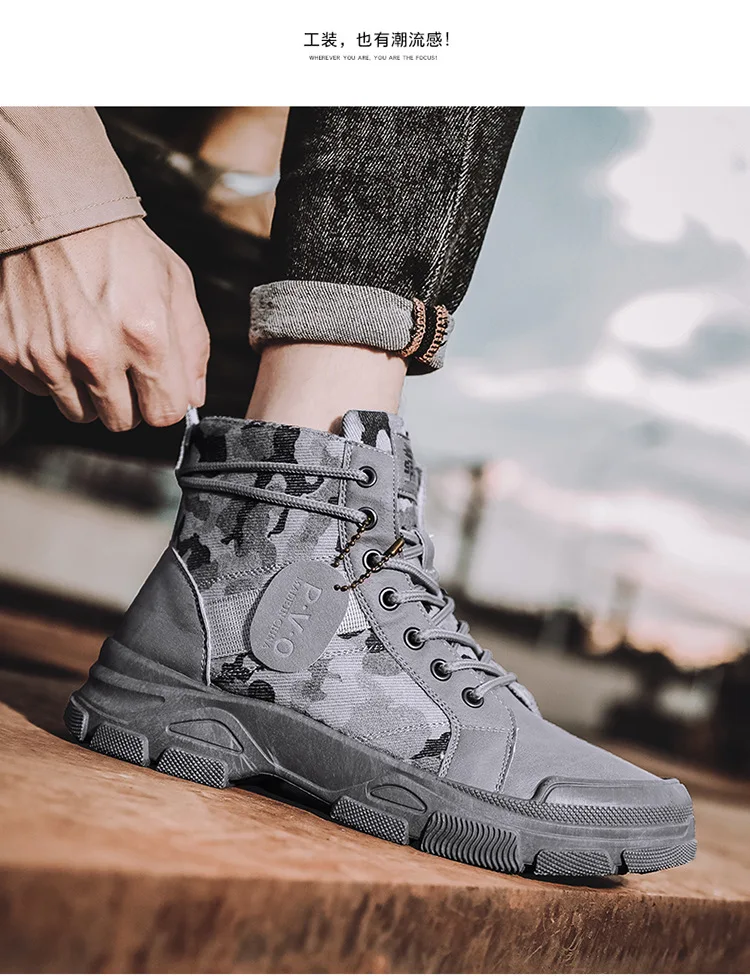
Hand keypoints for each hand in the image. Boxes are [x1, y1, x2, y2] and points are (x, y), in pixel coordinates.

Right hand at [0, 218, 209, 429]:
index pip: (164, 414)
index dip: (164, 401)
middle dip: (129, 401)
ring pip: (81, 413)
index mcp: (146, 338)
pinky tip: (62, 338)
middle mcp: (95, 354)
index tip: (158, 386)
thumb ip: (193, 347)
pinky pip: (43, 391)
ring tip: (92, 350)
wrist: (54, 212)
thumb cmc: (120, 246)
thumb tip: (193, 397)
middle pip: (122, 421)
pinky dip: (54, 374)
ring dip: (91, 392)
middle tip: (124, 367)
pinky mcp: (12, 353)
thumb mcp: (176, 284)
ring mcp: (49, 356)